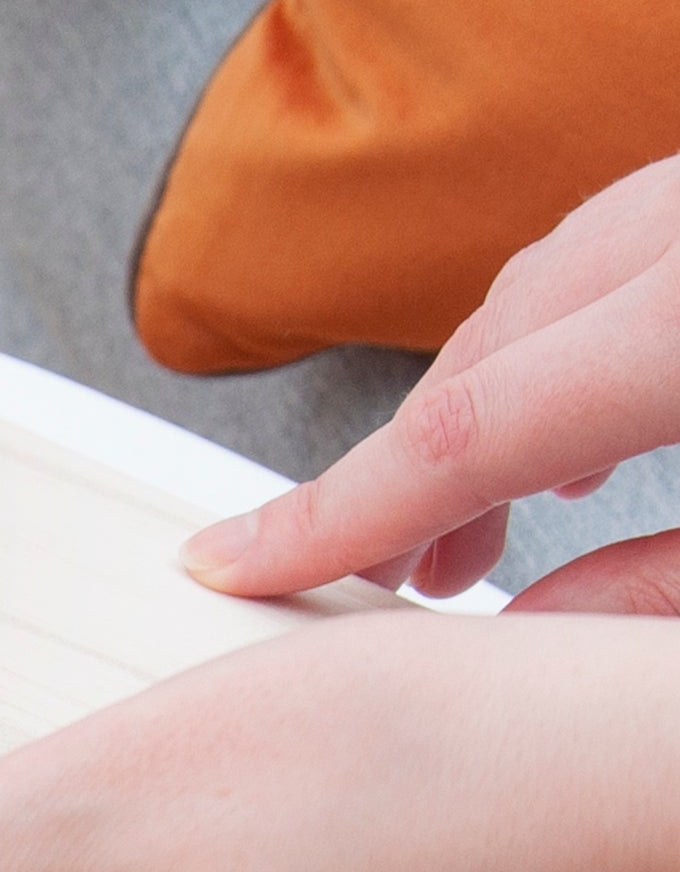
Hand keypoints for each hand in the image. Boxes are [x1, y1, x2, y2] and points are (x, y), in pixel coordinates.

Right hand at [180, 153, 679, 611]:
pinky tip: (573, 415)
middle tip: (366, 582)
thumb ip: (658, 590)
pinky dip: (556, 333)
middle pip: (481, 351)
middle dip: (397, 478)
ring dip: (471, 406)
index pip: (465, 433)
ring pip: (536, 285)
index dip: (333, 516)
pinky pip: (617, 244)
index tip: (235, 565)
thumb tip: (526, 628)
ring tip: (463, 525)